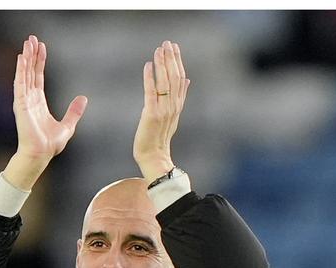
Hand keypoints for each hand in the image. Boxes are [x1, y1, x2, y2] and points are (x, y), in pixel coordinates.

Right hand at [4, 34, 87, 190]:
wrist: (40, 154)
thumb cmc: (49, 145)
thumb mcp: (68, 126)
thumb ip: (74, 111)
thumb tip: (83, 98)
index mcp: (38, 103)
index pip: (38, 77)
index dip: (39, 62)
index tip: (41, 48)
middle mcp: (29, 99)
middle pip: (30, 72)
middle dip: (31, 55)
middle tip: (31, 38)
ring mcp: (24, 101)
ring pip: (24, 74)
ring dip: (25, 58)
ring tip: (27, 43)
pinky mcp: (21, 104)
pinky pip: (20, 83)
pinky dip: (20, 70)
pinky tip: (22, 58)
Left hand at [133, 40, 189, 180]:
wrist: (153, 157)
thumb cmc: (158, 137)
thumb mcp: (172, 115)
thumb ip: (179, 97)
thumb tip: (187, 79)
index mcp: (178, 105)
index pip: (180, 78)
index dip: (178, 62)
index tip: (174, 48)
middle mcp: (173, 105)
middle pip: (174, 77)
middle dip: (171, 59)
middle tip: (167, 43)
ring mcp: (163, 110)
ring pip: (165, 82)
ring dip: (162, 64)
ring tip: (159, 50)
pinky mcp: (151, 114)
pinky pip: (151, 92)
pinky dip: (150, 78)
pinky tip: (148, 65)